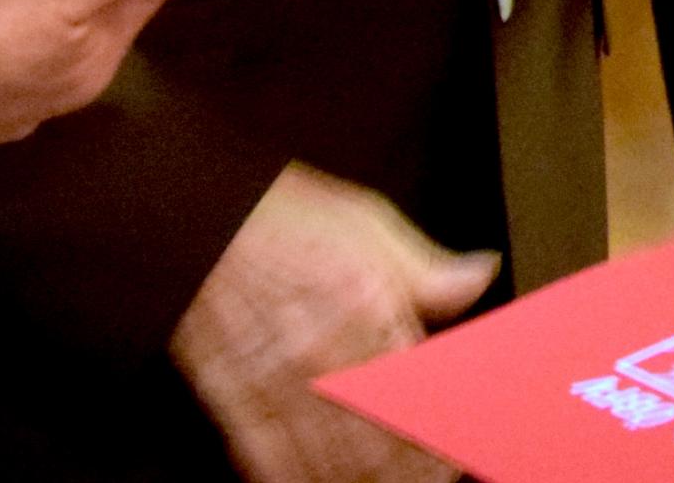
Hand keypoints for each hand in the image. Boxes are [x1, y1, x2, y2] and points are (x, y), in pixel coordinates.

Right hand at [171, 164, 498, 482]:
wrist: (193, 222)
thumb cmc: (277, 217)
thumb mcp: (365, 222)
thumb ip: (427, 266)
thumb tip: (479, 275)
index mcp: (368, 310)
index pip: (424, 388)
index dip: (449, 423)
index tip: (465, 437)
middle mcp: (328, 358)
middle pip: (385, 437)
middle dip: (416, 467)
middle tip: (436, 473)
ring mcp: (281, 389)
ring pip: (338, 462)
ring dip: (371, 479)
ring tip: (397, 482)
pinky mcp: (238, 407)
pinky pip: (278, 463)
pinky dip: (307, 481)